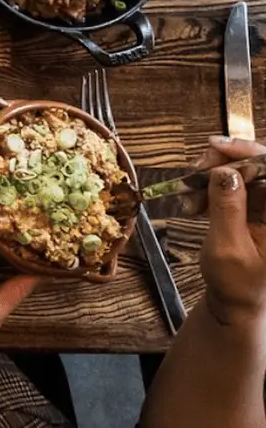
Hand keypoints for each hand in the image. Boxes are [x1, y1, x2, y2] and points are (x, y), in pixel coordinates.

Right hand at [195, 135, 265, 333]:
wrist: (236, 302)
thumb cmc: (237, 284)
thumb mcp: (227, 249)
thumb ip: (228, 209)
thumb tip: (225, 172)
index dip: (253, 153)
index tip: (219, 147)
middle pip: (265, 167)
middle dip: (231, 160)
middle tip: (199, 166)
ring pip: (251, 171)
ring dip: (219, 172)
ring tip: (192, 186)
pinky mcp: (261, 206)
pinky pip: (241, 184)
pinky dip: (217, 185)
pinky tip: (198, 196)